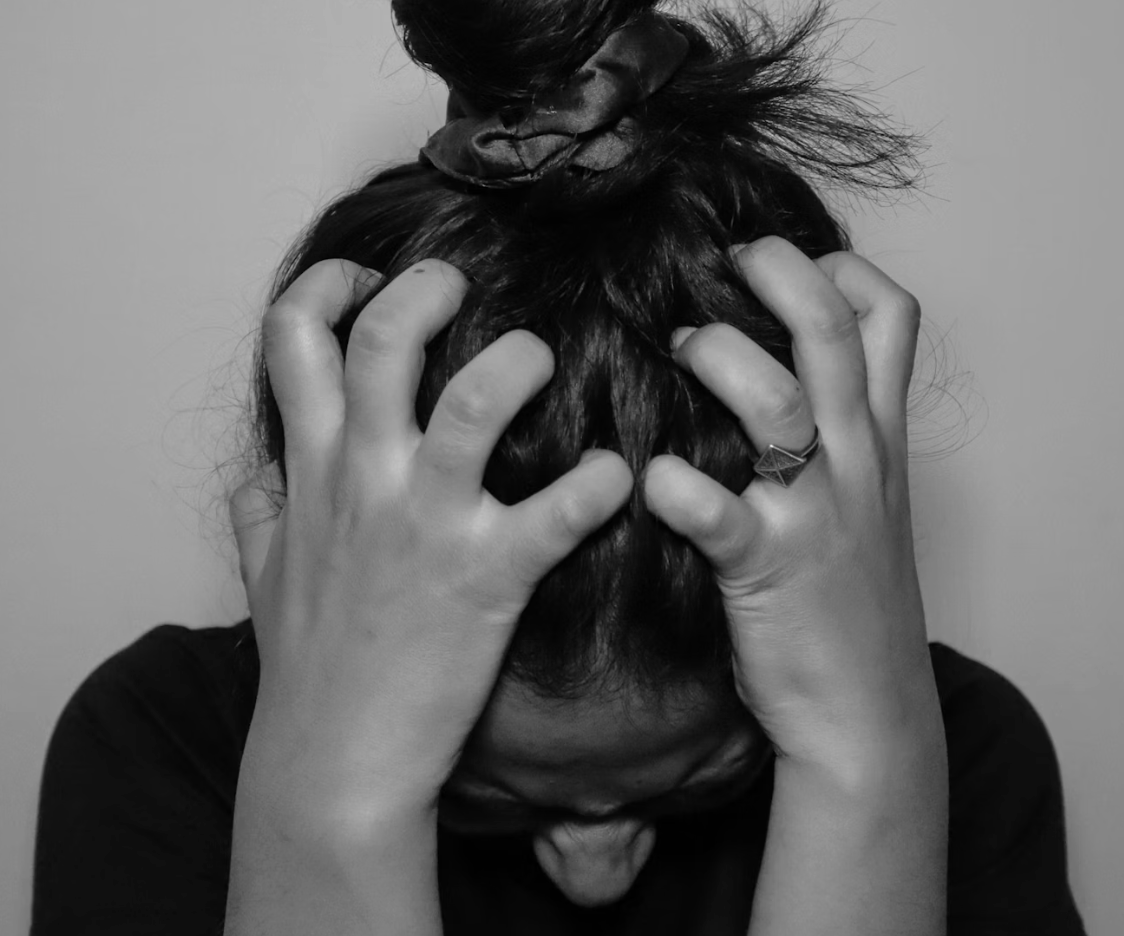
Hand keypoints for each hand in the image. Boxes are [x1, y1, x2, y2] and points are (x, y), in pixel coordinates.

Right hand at [230, 259, 631, 813]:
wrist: (335, 761)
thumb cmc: (306, 667)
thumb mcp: (264, 575)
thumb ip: (259, 511)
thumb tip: (252, 476)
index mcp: (314, 470)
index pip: (294, 339)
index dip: (328, 286)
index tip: (365, 281)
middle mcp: (366, 481)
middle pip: (385, 340)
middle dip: (425, 289)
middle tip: (464, 288)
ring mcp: (428, 525)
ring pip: (473, 402)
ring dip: (517, 363)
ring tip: (539, 359)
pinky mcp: (489, 578)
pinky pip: (557, 512)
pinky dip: (597, 484)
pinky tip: (615, 475)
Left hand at [644, 237, 940, 771]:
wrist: (869, 714)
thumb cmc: (851, 602)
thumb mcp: (867, 503)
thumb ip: (835, 435)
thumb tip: (771, 370)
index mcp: (877, 439)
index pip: (890, 317)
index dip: (841, 268)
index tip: (785, 261)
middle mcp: (854, 461)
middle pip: (830, 334)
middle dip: (778, 275)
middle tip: (725, 263)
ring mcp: (814, 513)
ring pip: (780, 402)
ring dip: (722, 359)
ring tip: (681, 348)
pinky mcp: (766, 570)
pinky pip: (720, 513)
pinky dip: (678, 487)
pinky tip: (648, 476)